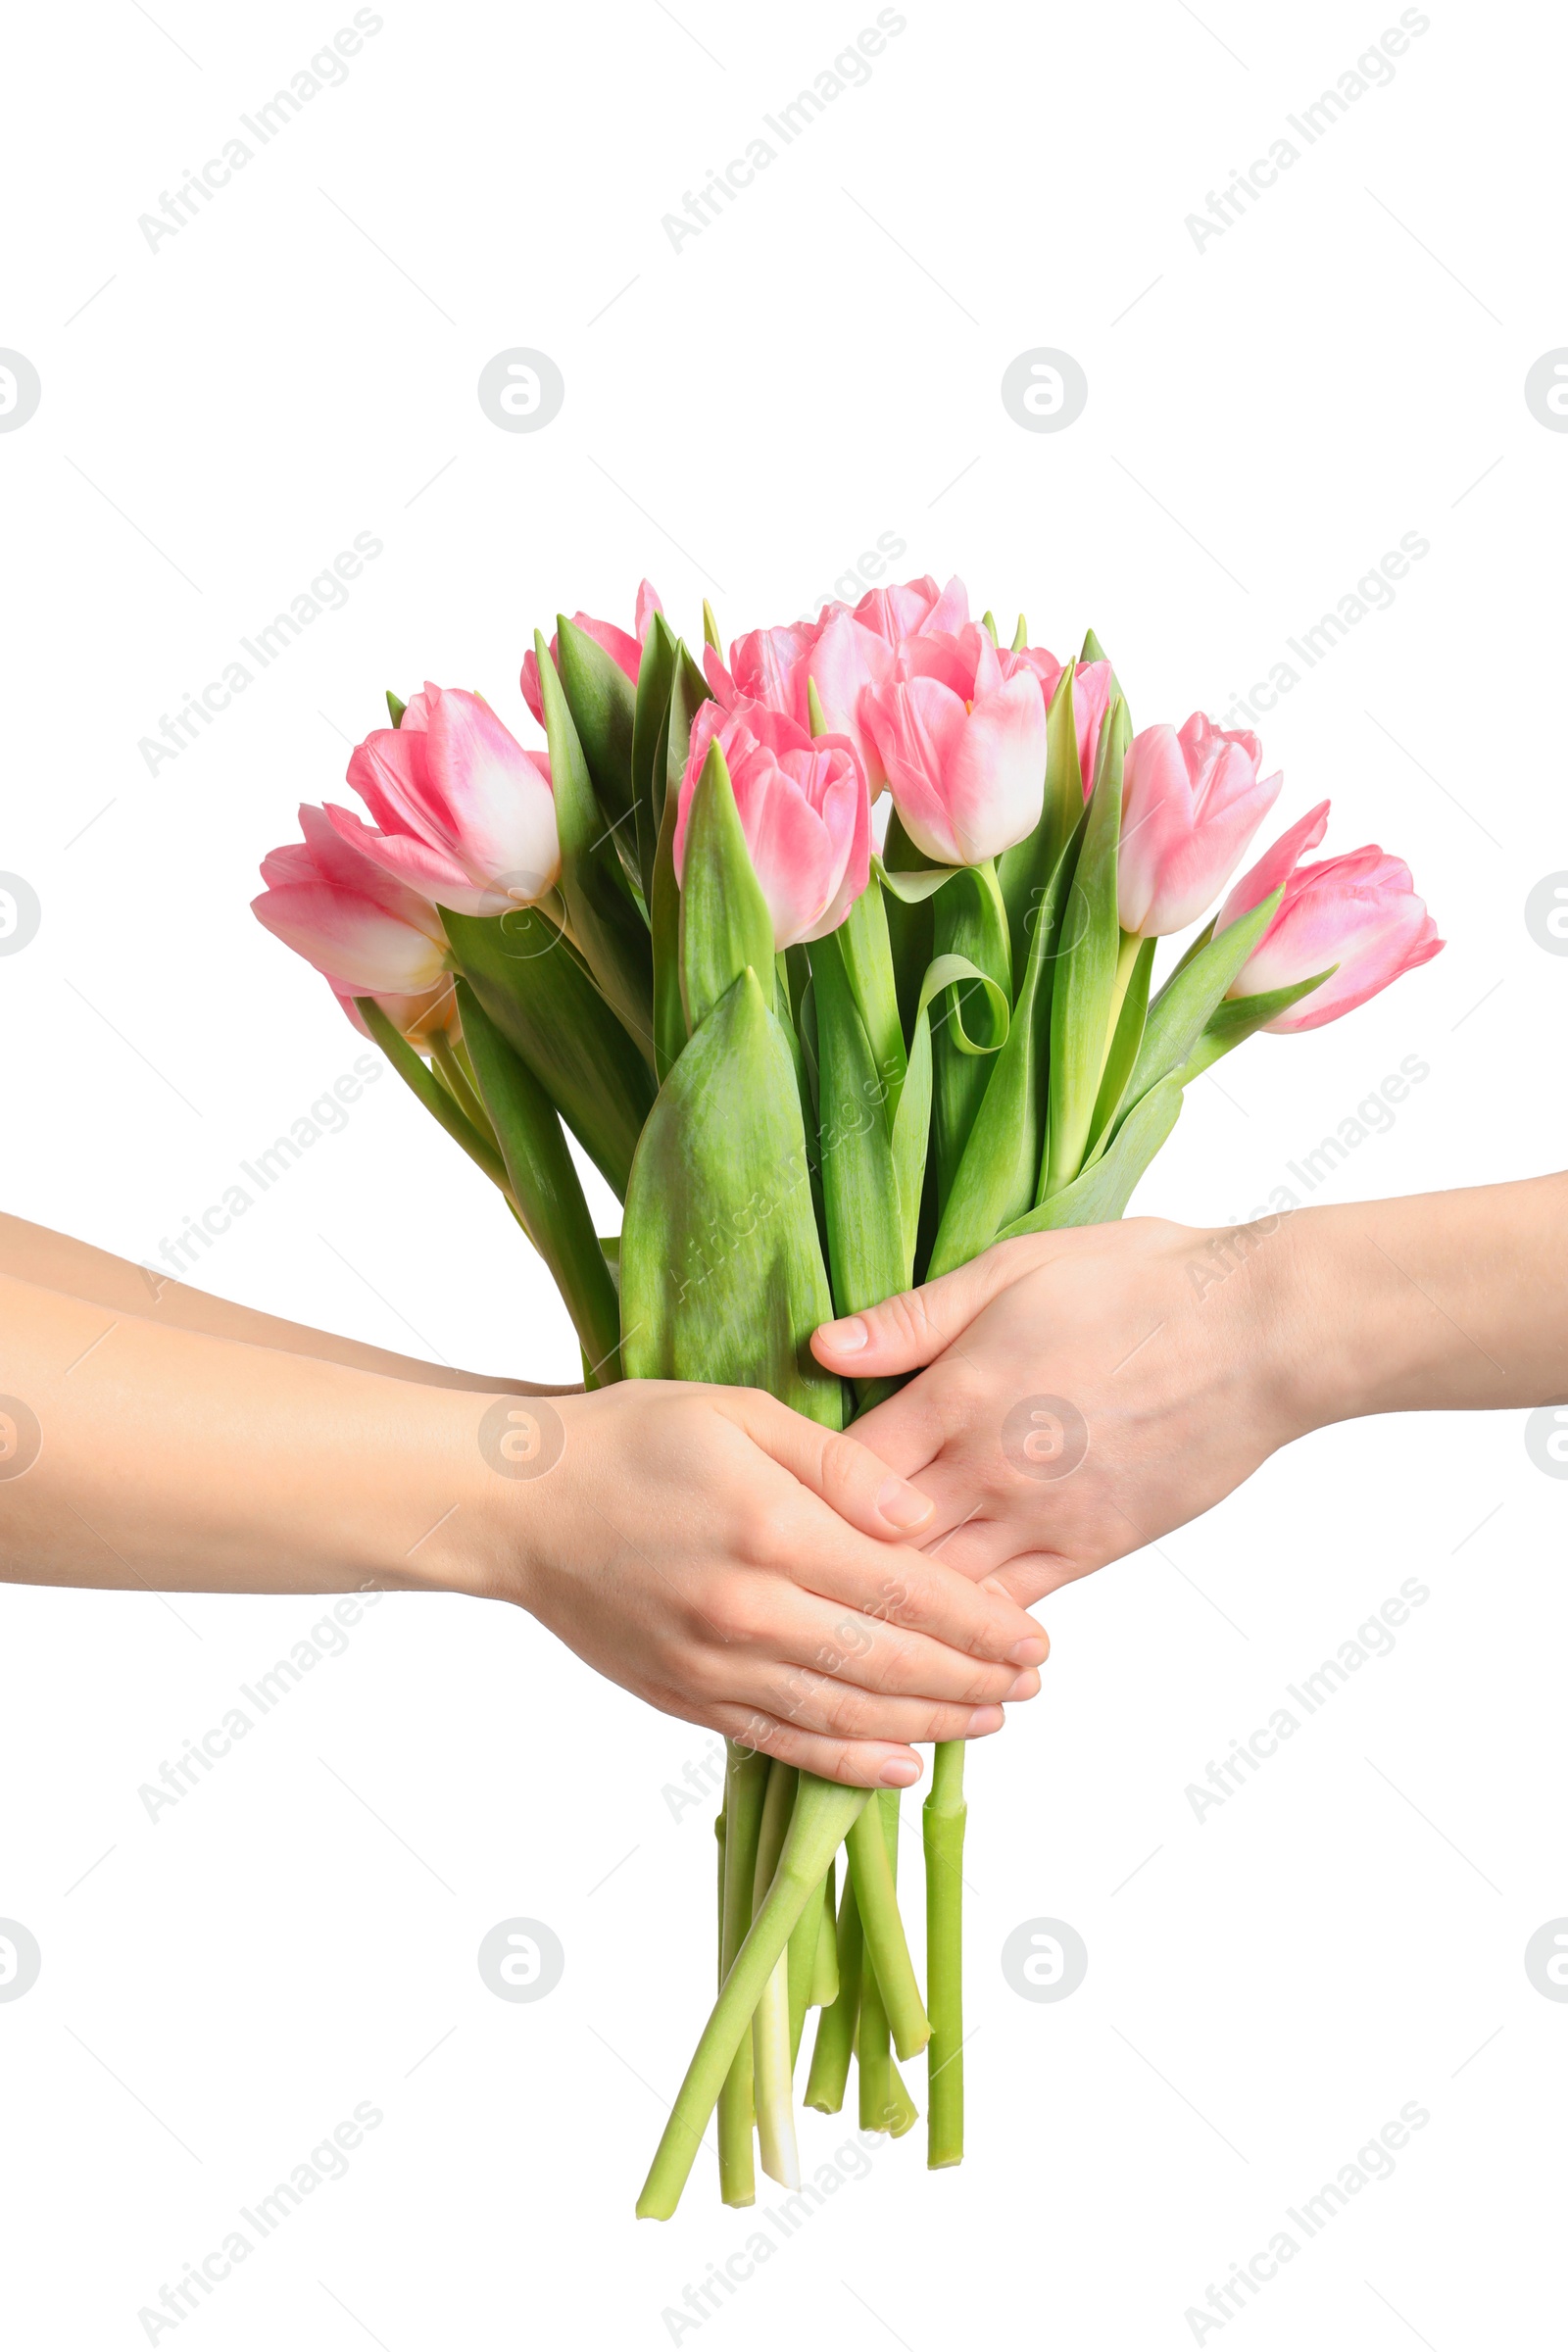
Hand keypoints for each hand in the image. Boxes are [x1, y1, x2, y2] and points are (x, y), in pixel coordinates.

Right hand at [489, 1379, 1047, 1788]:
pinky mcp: (684, 1697)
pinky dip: (850, 1765)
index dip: (981, 1621)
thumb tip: (919, 1519)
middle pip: (890, 1663)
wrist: (520, 1502)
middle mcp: (747, 1609)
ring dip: (930, 1724)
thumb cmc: (635, 1439)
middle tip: (1032, 1682)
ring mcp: (713, 1664)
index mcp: (772, 1528)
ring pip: (846, 1715)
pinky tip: (903, 1766)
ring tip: (989, 1721)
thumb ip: (839, 1466)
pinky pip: (784, 1744)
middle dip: (974, 1678)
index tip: (1035, 1634)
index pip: (907, 1590)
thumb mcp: (741, 1413)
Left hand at [812, 1218, 1298, 1608]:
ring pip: (939, 1593)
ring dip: (890, 1616)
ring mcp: (1045, 1518)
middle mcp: (990, 1470)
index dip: (799, 1490)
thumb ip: (914, 1319)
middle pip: (878, 1546)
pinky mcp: (1095, 1548)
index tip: (766, 1502)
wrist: (1261, 1332)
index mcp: (958, 1395)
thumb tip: (822, 1347)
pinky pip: (1014, 1609)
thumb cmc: (1137, 1282)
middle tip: (774, 1589)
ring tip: (835, 1633)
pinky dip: (967, 1631)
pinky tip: (933, 1647)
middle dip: (825, 1568)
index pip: (845, 1468)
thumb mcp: (1013, 1270)